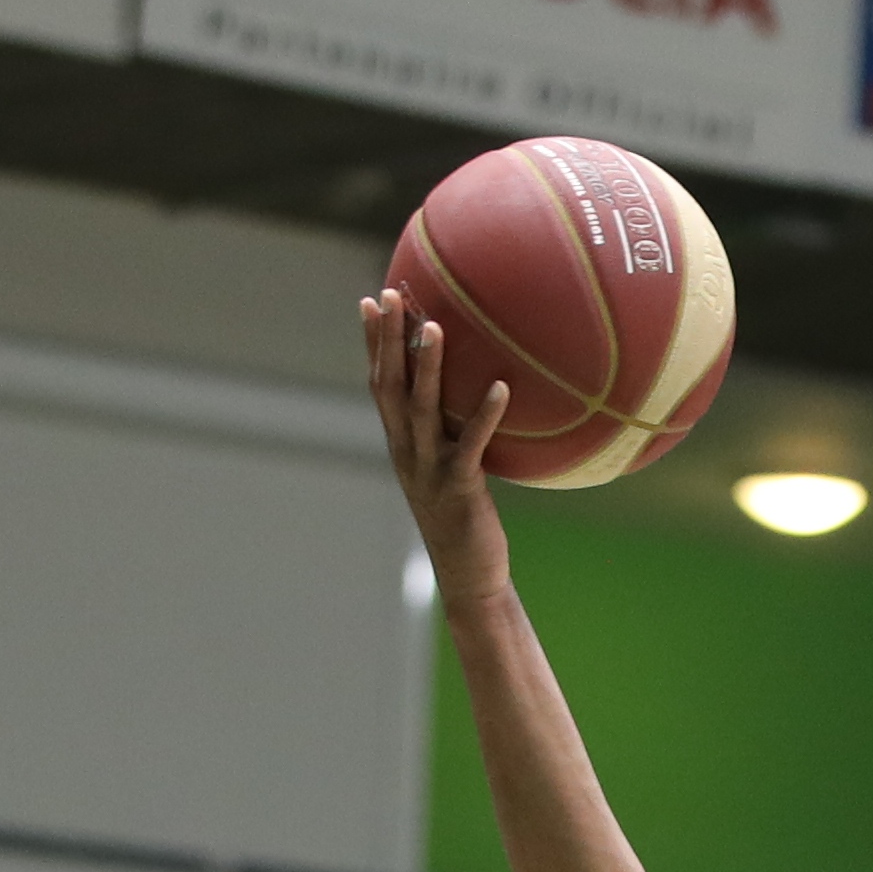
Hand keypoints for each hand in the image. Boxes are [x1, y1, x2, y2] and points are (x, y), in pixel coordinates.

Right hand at [361, 290, 509, 596]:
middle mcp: (407, 451)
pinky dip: (485, 414)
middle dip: (387, 339)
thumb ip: (453, 433)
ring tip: (434, 325)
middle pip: (389, 386)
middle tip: (388, 295)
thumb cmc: (465, 520)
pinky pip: (472, 444)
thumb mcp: (452, 470)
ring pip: (422, 408)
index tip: (370, 301)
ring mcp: (429, 468)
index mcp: (401, 444)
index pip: (379, 384)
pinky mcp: (460, 487)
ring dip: (426, 366)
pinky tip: (502, 387)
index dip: (373, 343)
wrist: (468, 576)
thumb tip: (480, 390)